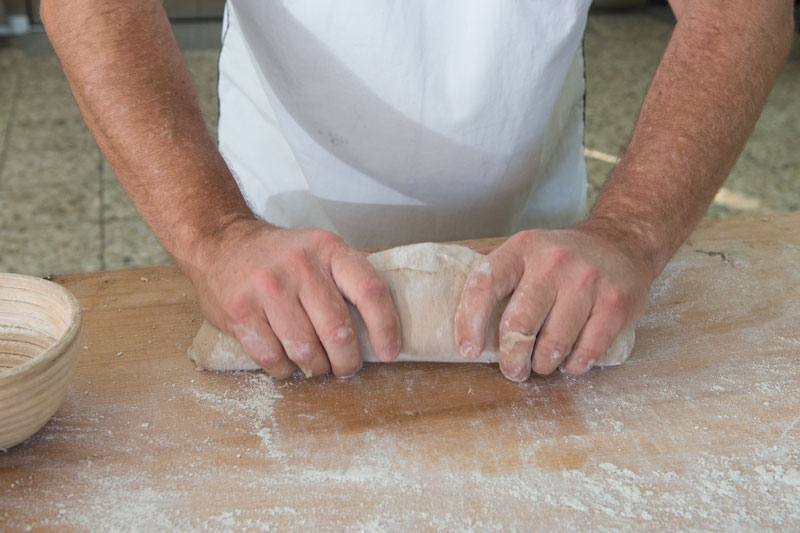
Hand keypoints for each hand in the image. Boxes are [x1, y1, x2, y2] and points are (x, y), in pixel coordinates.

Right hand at [185, 220, 400, 378]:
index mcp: (327, 249)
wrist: (220, 242)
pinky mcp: (241, 312)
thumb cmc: (279, 255)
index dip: (385, 326)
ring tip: (316, 365)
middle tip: (345, 367)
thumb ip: (348, 277)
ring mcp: (268, 289)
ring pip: (305, 350)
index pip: (369, 290)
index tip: (389, 352)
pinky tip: (288, 364)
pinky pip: (273, 358)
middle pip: (338, 330)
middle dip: (346, 361)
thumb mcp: (318, 249)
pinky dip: (285, 371)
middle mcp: (299, 266)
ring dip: (316, 368)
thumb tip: (385, 322)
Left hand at [454, 226, 654, 380]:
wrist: (623, 242)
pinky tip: (569, 361)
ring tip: (541, 364)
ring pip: (553, 345)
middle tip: (513, 369)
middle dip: (511, 359)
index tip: (468, 350)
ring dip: (542, 365)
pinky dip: (573, 366)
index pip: (485, 285)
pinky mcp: (615, 304)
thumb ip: (493, 271)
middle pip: (518, 325)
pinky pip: (586, 352)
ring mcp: (587, 282)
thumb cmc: (562, 257)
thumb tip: (448, 300)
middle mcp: (554, 262)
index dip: (470, 322)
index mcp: (523, 248)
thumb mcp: (525, 250)